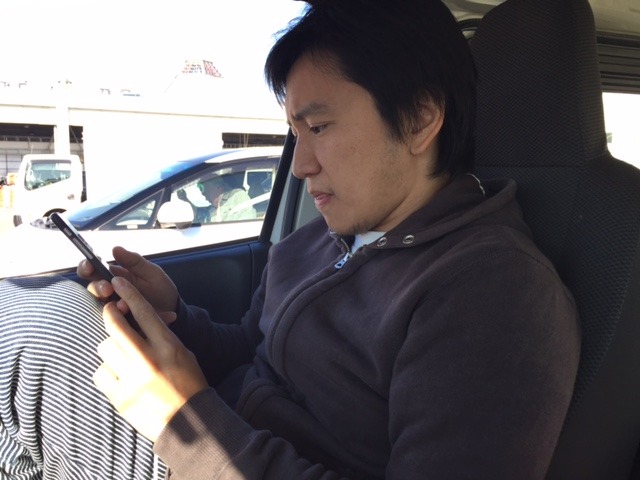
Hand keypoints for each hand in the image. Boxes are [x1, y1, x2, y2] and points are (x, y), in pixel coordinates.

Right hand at [78, 246, 178, 318]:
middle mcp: (109, 293)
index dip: (86, 267)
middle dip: (97, 288)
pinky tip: (134, 315)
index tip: (90, 266)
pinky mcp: (120, 324)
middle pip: (93, 289)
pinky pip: (116, 323)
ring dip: (110, 306)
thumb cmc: (160, 289)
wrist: (173, 310)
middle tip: (108, 289)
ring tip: (124, 305)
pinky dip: (124, 319)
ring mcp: (113, 310)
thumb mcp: (151, 272)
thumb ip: (134, 262)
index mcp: (113, 277)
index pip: (92, 270)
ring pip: (100, 307)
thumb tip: (115, 249)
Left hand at [93, 276, 207, 442]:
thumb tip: (140, 320)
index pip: (143, 311)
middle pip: (116, 326)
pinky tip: (118, 375)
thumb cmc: (188, 383)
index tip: (119, 282)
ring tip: (121, 354)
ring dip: (111, 347)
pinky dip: (106, 371)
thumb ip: (161, 337)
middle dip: (110, 314)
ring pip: (105, 348)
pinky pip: (100, 373)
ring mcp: (131, 379)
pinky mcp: (119, 397)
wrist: (189, 422)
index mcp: (167, 346)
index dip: (129, 293)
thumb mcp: (183, 354)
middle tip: (110, 311)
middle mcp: (148, 360)